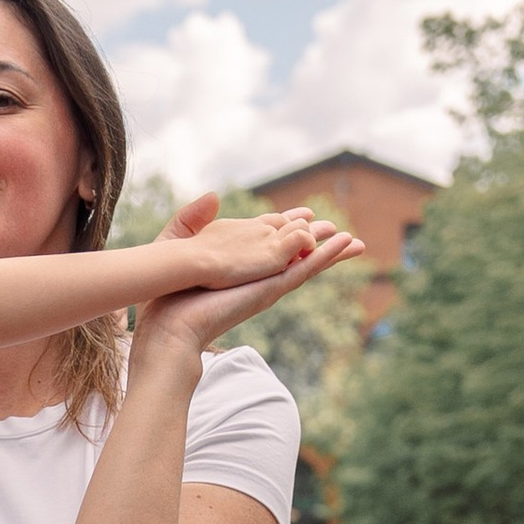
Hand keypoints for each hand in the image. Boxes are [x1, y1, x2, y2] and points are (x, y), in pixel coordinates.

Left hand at [134, 191, 366, 360]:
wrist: (168, 327)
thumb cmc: (167, 297)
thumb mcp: (179, 247)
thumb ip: (196, 221)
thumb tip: (213, 196)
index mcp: (238, 268)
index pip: (270, 247)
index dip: (290, 230)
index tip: (306, 215)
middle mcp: (257, 278)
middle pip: (297, 258)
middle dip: (320, 244)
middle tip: (343, 232)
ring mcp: (268, 285)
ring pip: (308, 265)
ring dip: (332, 253)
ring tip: (357, 242)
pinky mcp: (272, 290)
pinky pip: (306, 271)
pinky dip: (327, 258)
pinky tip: (345, 245)